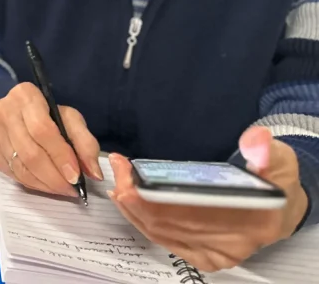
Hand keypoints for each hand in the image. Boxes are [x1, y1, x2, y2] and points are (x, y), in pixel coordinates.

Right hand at [0, 82, 102, 195]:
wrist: (16, 112)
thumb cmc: (47, 114)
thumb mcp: (69, 118)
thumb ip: (85, 142)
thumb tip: (93, 173)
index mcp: (25, 96)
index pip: (42, 130)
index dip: (60, 156)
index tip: (76, 176)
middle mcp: (3, 111)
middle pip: (30, 152)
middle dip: (54, 176)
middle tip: (71, 189)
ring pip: (20, 167)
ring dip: (44, 184)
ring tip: (62, 189)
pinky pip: (12, 174)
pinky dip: (32, 184)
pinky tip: (46, 185)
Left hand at [109, 127, 308, 272]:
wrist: (278, 205)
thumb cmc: (273, 181)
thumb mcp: (277, 158)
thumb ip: (266, 149)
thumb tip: (256, 142)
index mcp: (254, 223)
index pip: (194, 215)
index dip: (156, 198)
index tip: (132, 179)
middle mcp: (232, 245)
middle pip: (169, 224)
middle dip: (135, 195)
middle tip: (119, 168)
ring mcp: (214, 253)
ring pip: (160, 232)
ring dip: (132, 205)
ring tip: (119, 177)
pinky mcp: (202, 256)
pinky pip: (162, 238)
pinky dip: (139, 218)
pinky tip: (127, 198)